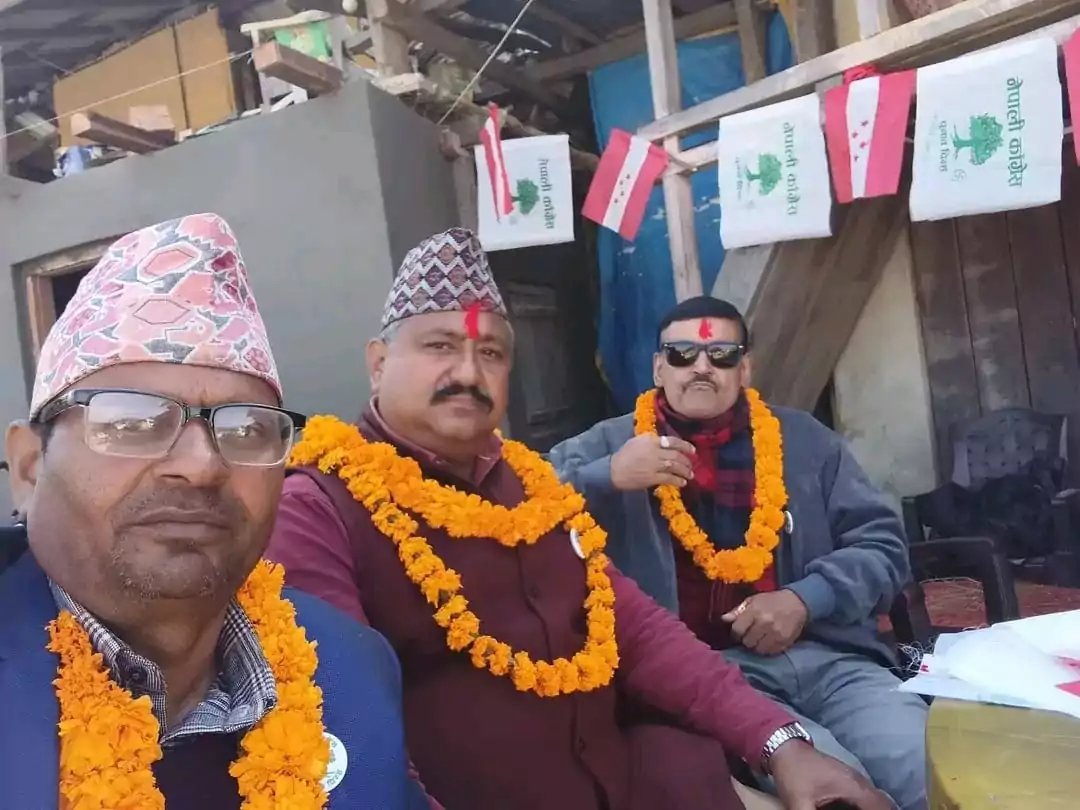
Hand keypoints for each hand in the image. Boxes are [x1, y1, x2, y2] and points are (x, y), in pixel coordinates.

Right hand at [609, 433, 695, 490]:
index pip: (673, 441)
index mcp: (651, 441)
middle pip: (676, 455)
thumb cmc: (625, 455)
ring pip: (675, 467)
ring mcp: (654, 465)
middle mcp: (655, 452)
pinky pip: (669, 479)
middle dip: (686, 461)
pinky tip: (682, 483)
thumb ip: (652, 440)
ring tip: (690, 475)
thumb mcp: (637, 441)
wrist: (614, 470)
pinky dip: (678, 481)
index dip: (685, 445)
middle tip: (691, 465)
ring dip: (685, 471)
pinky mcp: (652, 478)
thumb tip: (666, 442)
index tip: (692, 450)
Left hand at [722, 590, 807, 654]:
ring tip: (759, 639)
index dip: (735, 634)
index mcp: (755, 611)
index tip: (737, 633)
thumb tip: (724, 619)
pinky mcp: (784, 642)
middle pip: (747, 642)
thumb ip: (738, 610)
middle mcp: (765, 623)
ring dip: (756, 646)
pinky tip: (768, 641)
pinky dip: (767, 649)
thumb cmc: (771, 601)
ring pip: (758, 649)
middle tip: (750, 635)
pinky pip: (770, 652)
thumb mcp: (753, 600)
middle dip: (746, 640)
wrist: (797, 603)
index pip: (737, 629)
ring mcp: (775, 634)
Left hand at [770, 741, 890, 809]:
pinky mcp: (847, 778)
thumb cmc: (794, 773)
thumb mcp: (799, 802)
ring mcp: (854, 777)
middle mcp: (859, 781)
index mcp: (854, 787)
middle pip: (883, 803)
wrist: (785, 748)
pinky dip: (868, 805)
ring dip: (875, 808)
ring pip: (876, 799)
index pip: (881, 807)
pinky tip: (857, 809)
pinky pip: (866, 795)